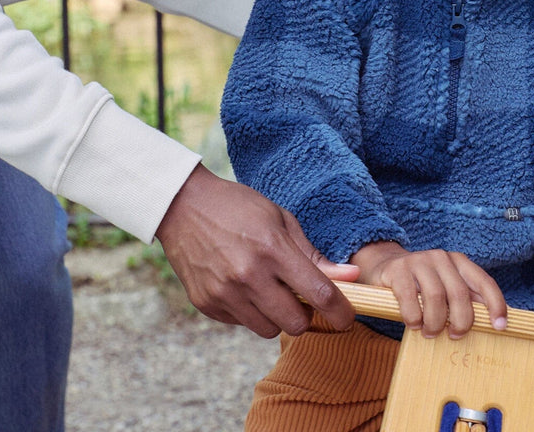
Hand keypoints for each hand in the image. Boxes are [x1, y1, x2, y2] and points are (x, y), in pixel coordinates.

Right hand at [154, 164, 359, 337]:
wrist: (182, 205)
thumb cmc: (236, 207)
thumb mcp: (279, 219)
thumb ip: (312, 253)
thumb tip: (351, 276)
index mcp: (272, 249)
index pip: (319, 294)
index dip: (340, 311)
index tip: (346, 317)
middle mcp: (248, 275)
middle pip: (296, 324)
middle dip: (304, 315)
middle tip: (298, 297)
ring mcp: (225, 293)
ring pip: (268, 330)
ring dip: (275, 315)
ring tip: (265, 288)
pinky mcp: (206, 304)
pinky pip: (240, 323)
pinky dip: (247, 310)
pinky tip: (238, 284)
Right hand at [350, 241, 507, 338]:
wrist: (385, 265)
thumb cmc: (423, 285)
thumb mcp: (448, 287)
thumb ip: (468, 299)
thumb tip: (496, 323)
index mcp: (458, 261)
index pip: (483, 281)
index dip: (496, 304)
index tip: (499, 327)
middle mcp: (440, 257)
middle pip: (459, 293)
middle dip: (460, 322)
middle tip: (454, 336)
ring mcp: (418, 261)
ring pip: (435, 297)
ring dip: (435, 322)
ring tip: (430, 332)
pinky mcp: (398, 270)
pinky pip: (410, 298)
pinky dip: (414, 317)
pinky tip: (413, 324)